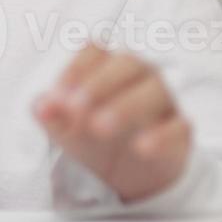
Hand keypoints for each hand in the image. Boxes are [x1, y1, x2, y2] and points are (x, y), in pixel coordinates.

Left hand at [33, 42, 192, 203]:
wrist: (123, 170)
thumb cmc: (88, 133)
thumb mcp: (63, 125)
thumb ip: (50, 112)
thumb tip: (41, 107)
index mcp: (107, 65)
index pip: (95, 51)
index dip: (75, 70)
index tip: (58, 99)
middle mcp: (139, 75)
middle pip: (128, 64)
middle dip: (99, 85)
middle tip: (75, 110)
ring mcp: (163, 101)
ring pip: (155, 90)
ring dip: (126, 107)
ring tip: (99, 128)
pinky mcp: (180, 131)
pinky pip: (179, 126)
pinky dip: (162, 135)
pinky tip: (141, 148)